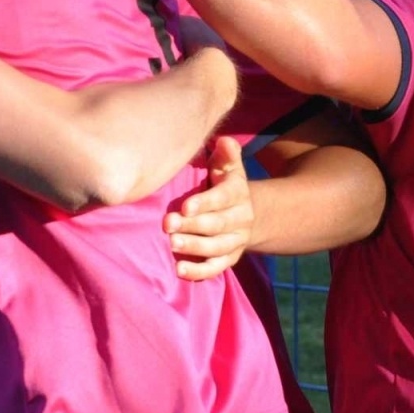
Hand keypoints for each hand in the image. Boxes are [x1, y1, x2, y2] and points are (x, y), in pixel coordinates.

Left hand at [164, 136, 252, 280]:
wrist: (245, 213)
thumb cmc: (224, 184)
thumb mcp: (228, 167)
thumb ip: (227, 154)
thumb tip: (225, 140)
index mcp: (238, 193)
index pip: (223, 198)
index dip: (205, 203)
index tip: (185, 207)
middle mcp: (241, 218)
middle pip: (217, 225)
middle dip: (192, 226)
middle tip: (167, 224)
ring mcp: (236, 241)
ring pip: (217, 247)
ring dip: (194, 247)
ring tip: (172, 245)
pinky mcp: (230, 258)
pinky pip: (217, 268)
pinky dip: (199, 272)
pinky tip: (180, 271)